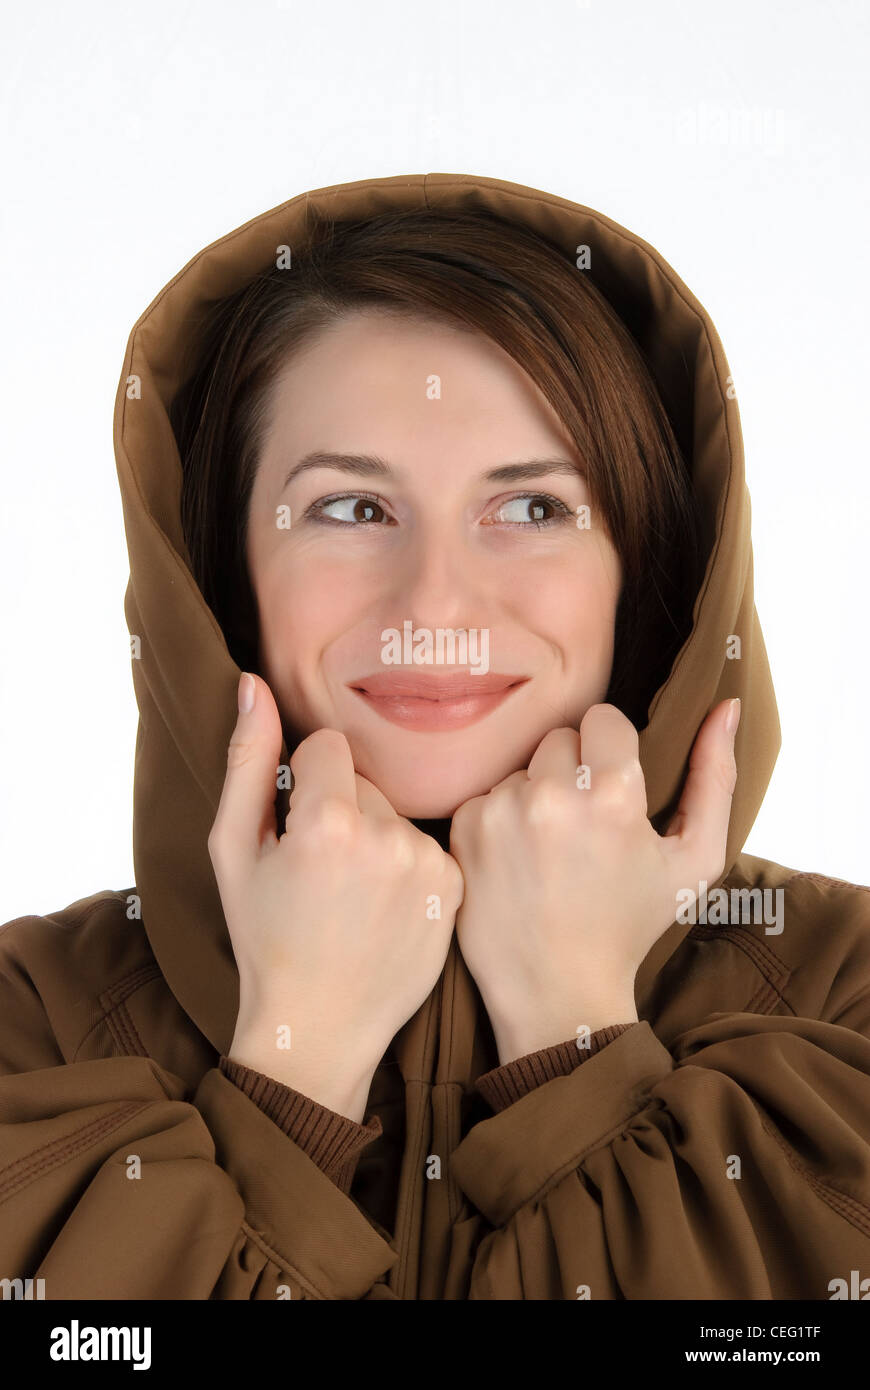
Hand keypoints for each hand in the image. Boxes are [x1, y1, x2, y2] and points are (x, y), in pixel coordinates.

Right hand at [208, 673, 463, 1120]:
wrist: (318, 1025)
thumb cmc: (264, 936)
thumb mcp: (234, 849)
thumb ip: (247, 759)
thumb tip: (252, 683)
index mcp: (328, 821)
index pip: (328, 745)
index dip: (305, 784)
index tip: (299, 831)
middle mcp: (387, 835)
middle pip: (364, 780)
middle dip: (342, 810)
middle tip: (323, 872)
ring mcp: (427, 862)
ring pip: (395, 811)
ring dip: (376, 837)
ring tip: (353, 894)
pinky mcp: (452, 886)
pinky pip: (424, 842)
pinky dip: (405, 864)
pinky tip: (384, 905)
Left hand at [449, 699, 739, 1063]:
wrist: (558, 992)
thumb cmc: (631, 924)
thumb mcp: (694, 859)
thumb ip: (716, 777)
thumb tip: (726, 706)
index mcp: (613, 795)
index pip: (603, 718)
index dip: (611, 754)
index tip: (612, 793)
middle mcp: (552, 795)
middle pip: (559, 738)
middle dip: (573, 772)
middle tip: (582, 828)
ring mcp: (501, 811)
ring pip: (520, 767)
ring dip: (534, 795)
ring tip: (549, 850)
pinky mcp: (464, 830)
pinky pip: (484, 795)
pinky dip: (498, 820)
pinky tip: (516, 862)